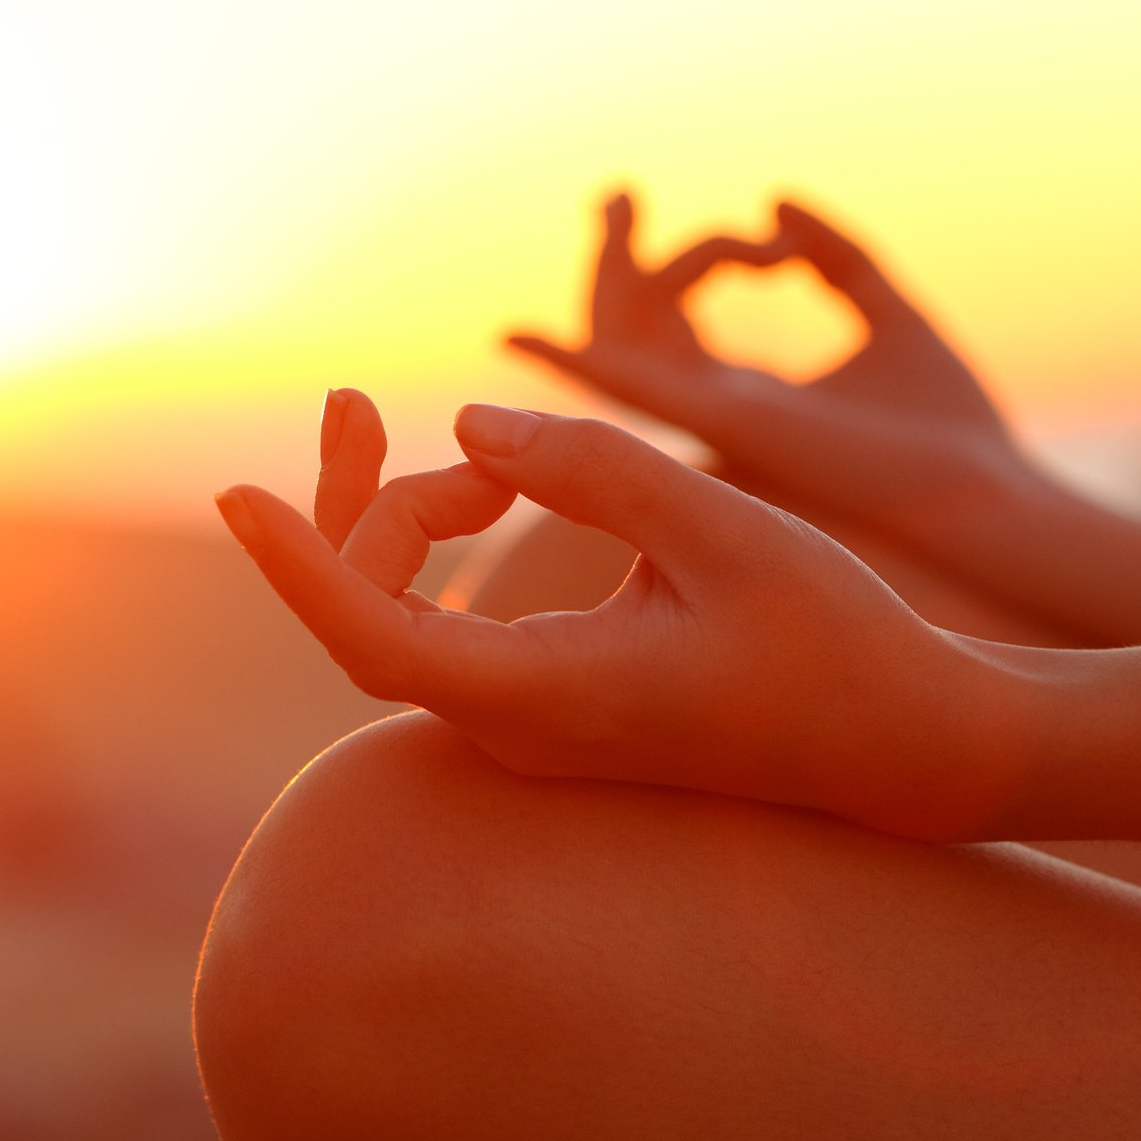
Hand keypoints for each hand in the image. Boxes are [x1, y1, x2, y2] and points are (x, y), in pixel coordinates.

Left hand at [214, 390, 1003, 840]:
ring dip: (414, 516)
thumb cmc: (833, 642)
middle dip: (354, 502)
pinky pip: (445, 626)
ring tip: (496, 456)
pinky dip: (445, 550)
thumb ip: (592, 469)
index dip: (297, 562)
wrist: (906, 742)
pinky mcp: (550, 706)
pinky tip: (488, 489)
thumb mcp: (720, 531)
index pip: (368, 635)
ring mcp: (527, 726)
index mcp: (544, 698)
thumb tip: (472, 422)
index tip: (235, 494)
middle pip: (367, 612)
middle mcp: (515, 727)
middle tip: (349, 397)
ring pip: (402, 616)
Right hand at [509, 194, 1037, 539]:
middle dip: (619, 260)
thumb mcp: (890, 313)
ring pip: (624, 346)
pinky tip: (521, 338)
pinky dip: (572, 363)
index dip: (694, 260)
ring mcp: (713, 426)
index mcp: (748, 398)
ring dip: (614, 272)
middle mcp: (715, 416)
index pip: (677, 328)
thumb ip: (835, 257)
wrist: (989, 496)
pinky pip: (627, 391)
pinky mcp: (725, 426)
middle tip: (622, 193)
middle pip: (632, 333)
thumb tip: (775, 199)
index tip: (771, 240)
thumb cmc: (951, 428)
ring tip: (622, 202)